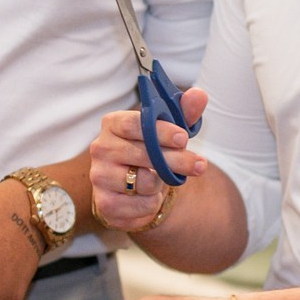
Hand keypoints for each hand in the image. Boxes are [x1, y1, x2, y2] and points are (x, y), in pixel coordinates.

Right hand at [89, 87, 208, 233]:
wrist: (132, 191)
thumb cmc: (152, 153)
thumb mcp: (169, 132)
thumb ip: (184, 113)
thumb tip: (199, 95)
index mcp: (113, 124)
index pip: (136, 123)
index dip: (161, 131)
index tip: (183, 138)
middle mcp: (101, 148)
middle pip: (144, 154)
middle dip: (176, 160)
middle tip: (199, 165)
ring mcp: (100, 176)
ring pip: (144, 182)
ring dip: (162, 183)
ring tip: (160, 180)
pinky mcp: (105, 203)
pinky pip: (141, 205)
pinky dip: (152, 203)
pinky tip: (148, 197)